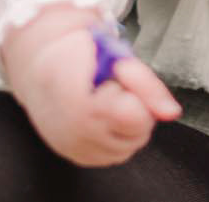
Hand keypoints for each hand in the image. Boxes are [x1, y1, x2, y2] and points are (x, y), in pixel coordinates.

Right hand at [1, 5, 181, 166]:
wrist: (38, 63)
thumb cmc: (76, 51)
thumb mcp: (113, 51)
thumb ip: (145, 82)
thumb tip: (171, 112)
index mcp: (77, 101)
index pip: (134, 115)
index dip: (131, 91)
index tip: (112, 76)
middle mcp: (72, 132)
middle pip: (137, 133)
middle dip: (135, 106)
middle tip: (111, 86)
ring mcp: (72, 148)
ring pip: (130, 146)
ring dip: (129, 123)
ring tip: (106, 99)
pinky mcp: (76, 156)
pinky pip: (115, 154)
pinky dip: (118, 136)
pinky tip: (103, 115)